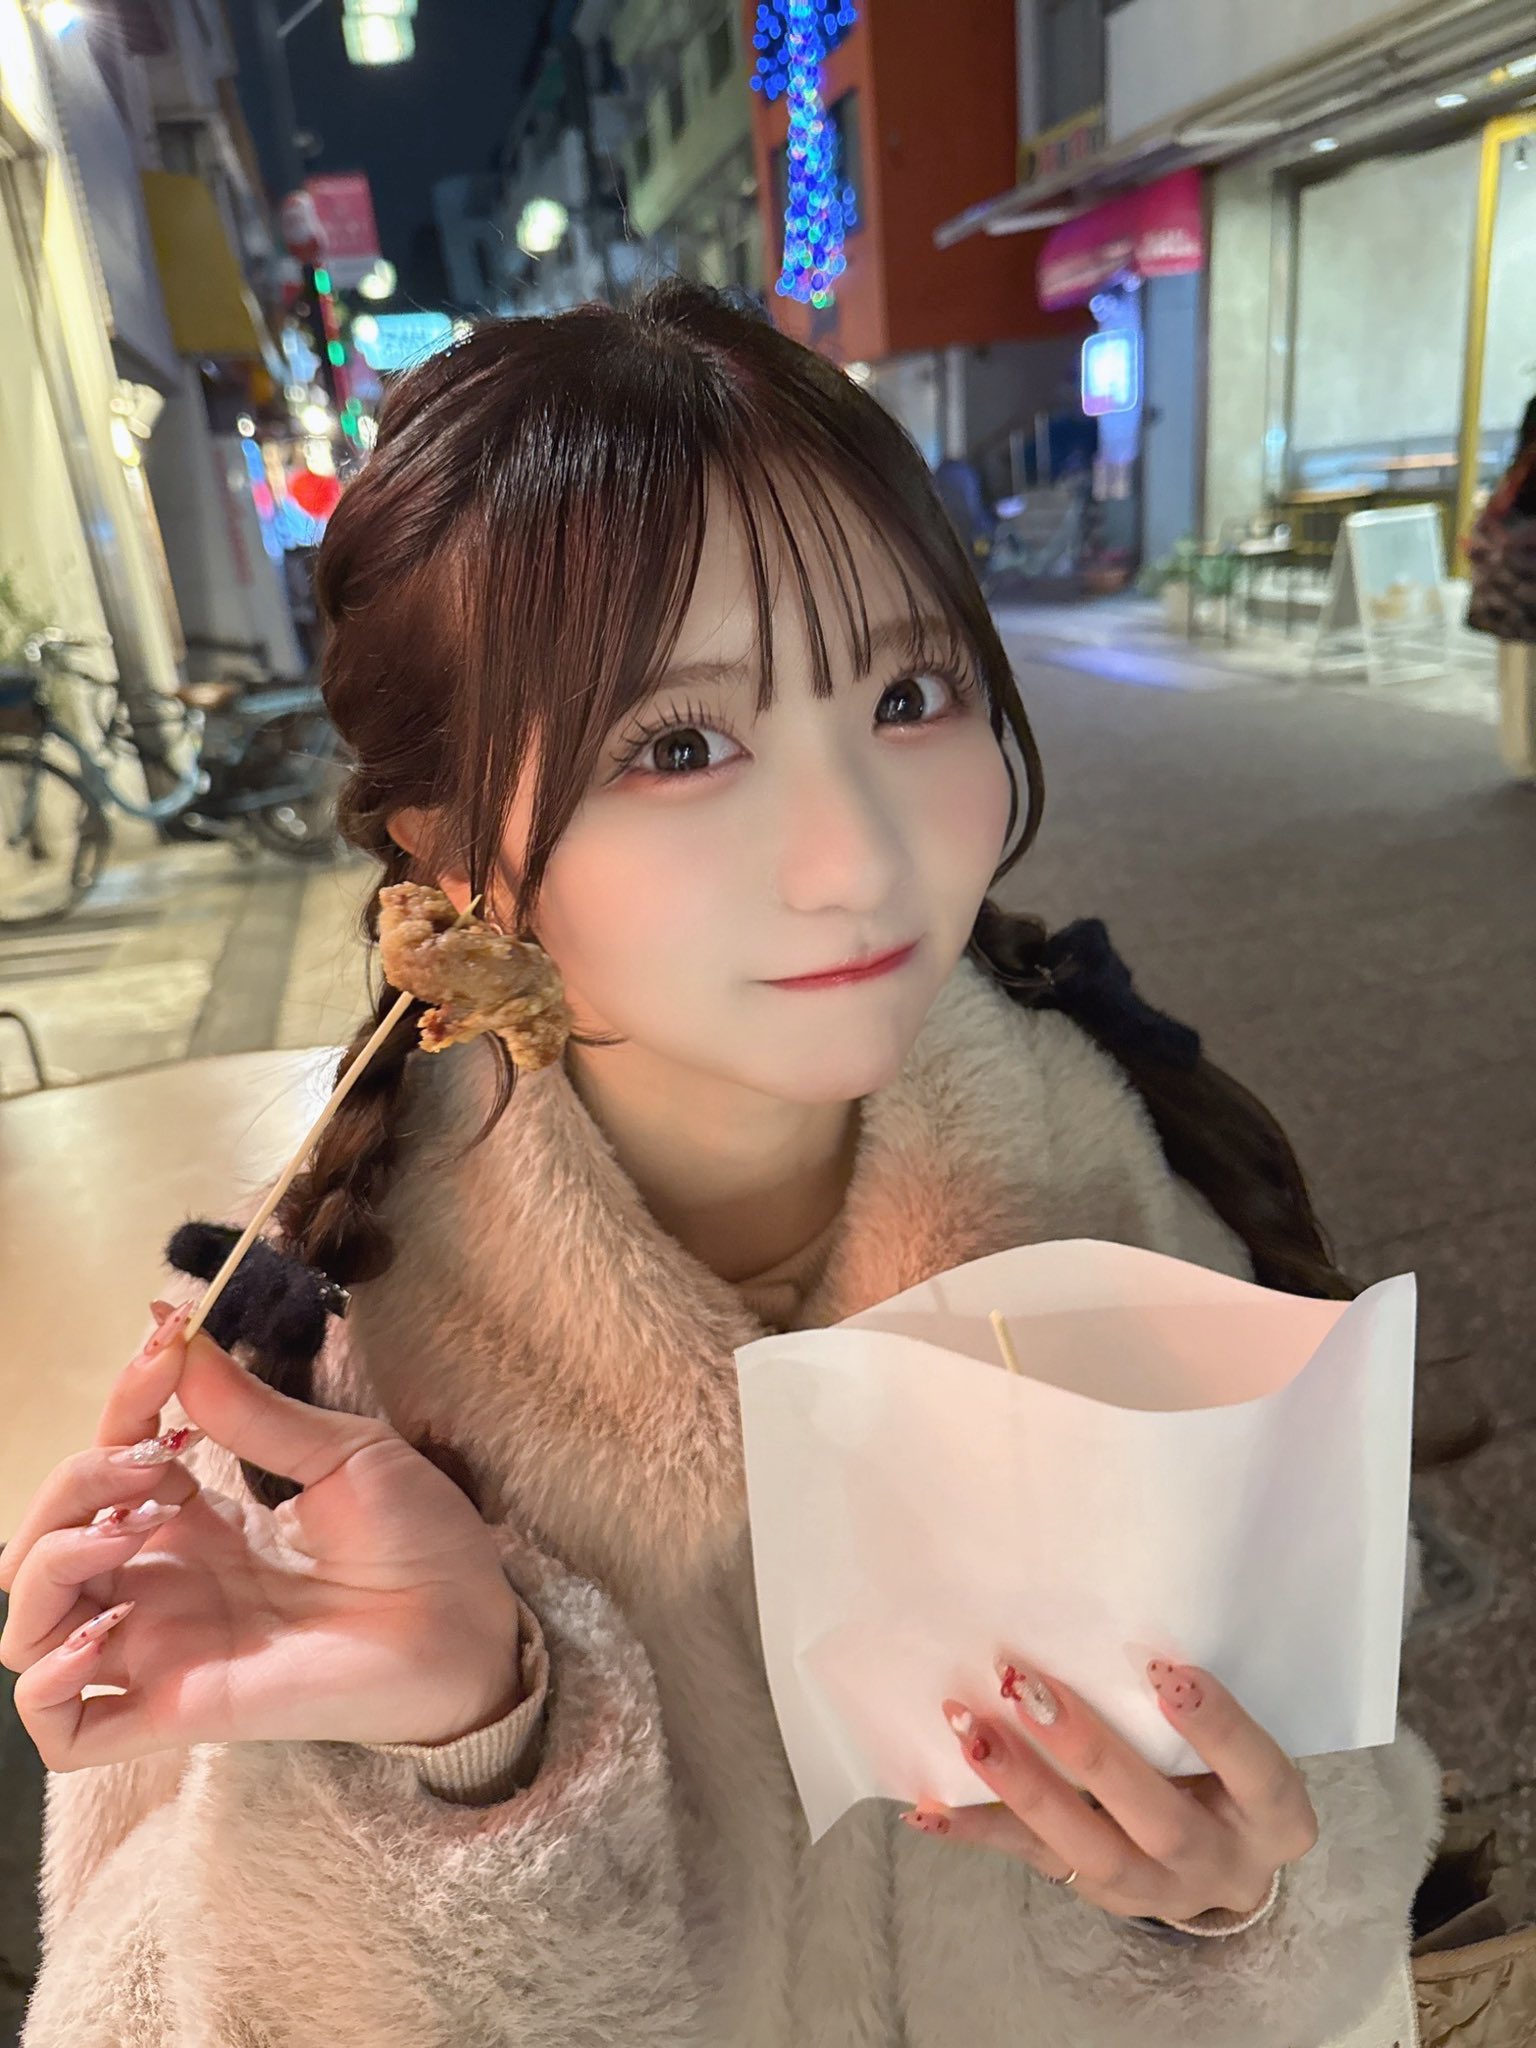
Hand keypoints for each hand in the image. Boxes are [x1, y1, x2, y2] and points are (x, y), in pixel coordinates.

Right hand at [0, 1304, 523, 1771]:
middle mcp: (166, 1583)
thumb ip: (252, 1410)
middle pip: (44, 1539)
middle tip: (157, 1464)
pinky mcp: (176, 1711)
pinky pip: (62, 1729)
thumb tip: (175, 1330)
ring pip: (29, 1626)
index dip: (123, 1400)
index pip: (108, 1460)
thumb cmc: (419, 1538)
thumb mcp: (340, 1451)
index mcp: (200, 1522)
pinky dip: (48, 1680)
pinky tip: (108, 1628)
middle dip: (72, 1483)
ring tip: (131, 1532)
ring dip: (51, 1564)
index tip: (167, 1349)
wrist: (468, 1621)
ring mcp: (164, 1649)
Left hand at [903, 1655, 1317, 1924]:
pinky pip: (1032, 1860)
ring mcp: (1154, 1890)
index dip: (1215, 1727)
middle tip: (1027, 1686)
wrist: (1220, 1871)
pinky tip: (928, 1808)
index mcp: (1273, 1820)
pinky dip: (978, 1831)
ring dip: (1023, 1787)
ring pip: (1088, 1850)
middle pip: (1158, 1819)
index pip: (1256, 1774)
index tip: (1161, 1669)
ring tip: (971, 1730)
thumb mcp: (1243, 1748)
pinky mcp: (1093, 1891)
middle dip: (1089, 1753)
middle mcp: (1216, 1864)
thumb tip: (1119, 1611)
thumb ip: (1198, 1703)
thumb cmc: (1229, 1776)